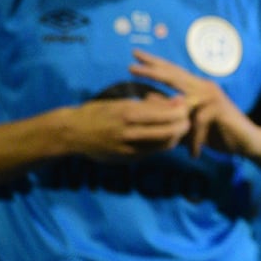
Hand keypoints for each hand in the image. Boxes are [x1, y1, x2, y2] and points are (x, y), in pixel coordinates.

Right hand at [68, 93, 191, 160]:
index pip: (166, 114)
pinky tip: (165, 137)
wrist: (72, 133)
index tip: (186, 104)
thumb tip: (176, 101)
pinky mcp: (127, 159)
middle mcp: (130, 132)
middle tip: (188, 118)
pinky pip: (153, 152)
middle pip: (169, 131)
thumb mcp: (122, 102)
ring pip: (164, 144)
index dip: (181, 110)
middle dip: (183, 124)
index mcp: (128, 113)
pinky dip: (163, 144)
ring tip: (180, 127)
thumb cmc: (98, 112)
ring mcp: (128, 148)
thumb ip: (149, 104)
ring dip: (176, 136)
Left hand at [129, 49, 260, 157]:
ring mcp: (212, 97)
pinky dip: (194, 140)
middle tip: (132, 62)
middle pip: (174, 74)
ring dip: (165, 107)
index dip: (155, 63)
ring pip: (183, 98)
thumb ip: (171, 111)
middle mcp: (204, 87)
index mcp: (197, 87)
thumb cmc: (217, 132)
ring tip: (150, 110)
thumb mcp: (189, 123)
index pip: (173, 72)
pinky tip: (193, 154)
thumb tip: (146, 98)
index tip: (136, 56)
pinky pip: (197, 123)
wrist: (247, 141)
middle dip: (152, 68)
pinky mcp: (219, 109)